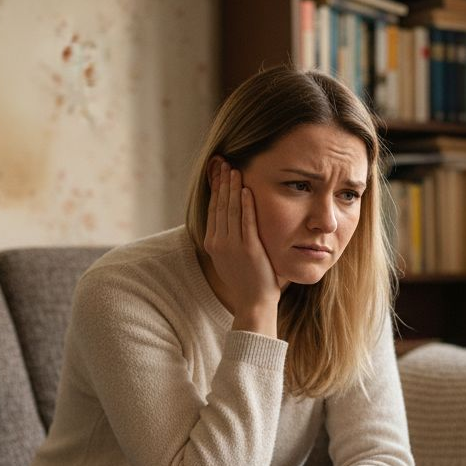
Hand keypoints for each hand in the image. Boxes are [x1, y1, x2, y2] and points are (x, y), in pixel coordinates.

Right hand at [203, 159, 282, 334]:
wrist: (253, 303)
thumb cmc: (247, 280)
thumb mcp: (231, 257)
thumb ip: (229, 238)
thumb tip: (231, 219)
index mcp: (213, 244)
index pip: (213, 209)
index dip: (215, 189)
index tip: (217, 171)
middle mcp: (219, 243)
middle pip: (219, 206)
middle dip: (221, 182)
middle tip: (224, 162)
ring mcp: (233, 246)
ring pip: (230, 211)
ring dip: (232, 188)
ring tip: (235, 170)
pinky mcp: (249, 249)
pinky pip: (246, 222)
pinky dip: (246, 205)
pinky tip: (246, 190)